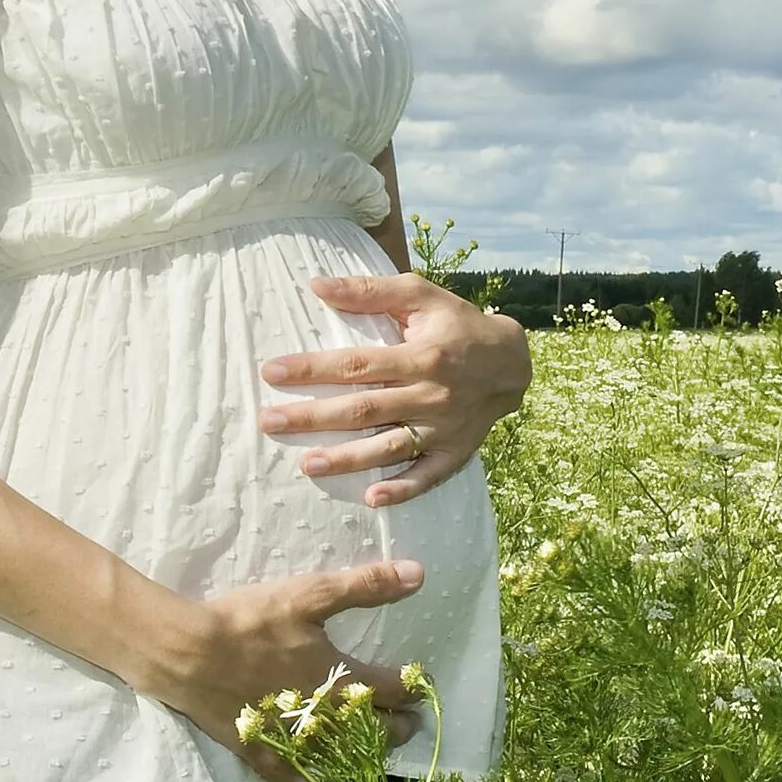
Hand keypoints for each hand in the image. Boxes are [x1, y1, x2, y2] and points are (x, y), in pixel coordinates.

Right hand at [159, 559, 428, 781]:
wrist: (191, 654)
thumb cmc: (252, 622)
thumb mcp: (309, 594)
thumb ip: (365, 586)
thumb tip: (418, 574)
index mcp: (341, 677)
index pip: (391, 688)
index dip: (410, 690)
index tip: (421, 691)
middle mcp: (325, 716)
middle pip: (373, 729)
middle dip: (395, 727)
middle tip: (408, 725)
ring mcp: (294, 740)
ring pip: (340, 758)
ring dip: (363, 758)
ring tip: (375, 755)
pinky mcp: (261, 754)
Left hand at [258, 273, 531, 507]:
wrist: (512, 361)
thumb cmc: (458, 324)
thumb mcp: (420, 295)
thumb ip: (369, 291)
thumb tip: (317, 284)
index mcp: (420, 355)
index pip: (356, 364)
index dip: (312, 369)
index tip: (271, 372)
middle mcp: (431, 394)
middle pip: (364, 409)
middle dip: (313, 417)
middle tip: (269, 422)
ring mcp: (444, 428)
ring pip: (389, 447)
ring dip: (348, 459)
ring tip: (307, 465)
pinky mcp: (455, 452)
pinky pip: (428, 475)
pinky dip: (403, 488)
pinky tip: (372, 497)